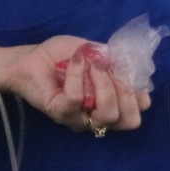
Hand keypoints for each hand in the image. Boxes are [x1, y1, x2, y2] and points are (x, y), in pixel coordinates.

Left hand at [2, 35, 149, 135]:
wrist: (30, 58)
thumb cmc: (63, 56)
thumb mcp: (94, 50)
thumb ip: (114, 58)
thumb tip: (131, 63)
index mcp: (111, 103)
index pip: (139, 109)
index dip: (139, 89)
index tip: (126, 68)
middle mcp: (97, 116)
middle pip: (129, 120)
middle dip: (126, 91)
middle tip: (109, 68)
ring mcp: (78, 118)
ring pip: (108, 114)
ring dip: (104, 83)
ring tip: (92, 64)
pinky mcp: (60, 113)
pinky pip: (77, 99)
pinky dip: (78, 75)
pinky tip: (75, 61)